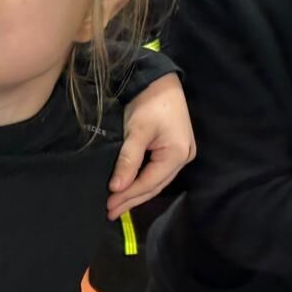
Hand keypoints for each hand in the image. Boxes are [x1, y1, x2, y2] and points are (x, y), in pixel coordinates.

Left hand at [110, 73, 195, 218]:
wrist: (160, 79)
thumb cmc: (149, 101)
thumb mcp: (136, 130)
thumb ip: (128, 160)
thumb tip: (117, 188)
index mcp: (177, 154)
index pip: (149, 182)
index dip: (129, 195)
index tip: (109, 205)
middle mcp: (183, 158)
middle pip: (154, 185)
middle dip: (131, 199)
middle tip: (110, 212)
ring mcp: (180, 154)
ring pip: (156, 180)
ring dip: (136, 193)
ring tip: (117, 206)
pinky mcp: (173, 149)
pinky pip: (156, 171)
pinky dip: (142, 181)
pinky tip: (129, 188)